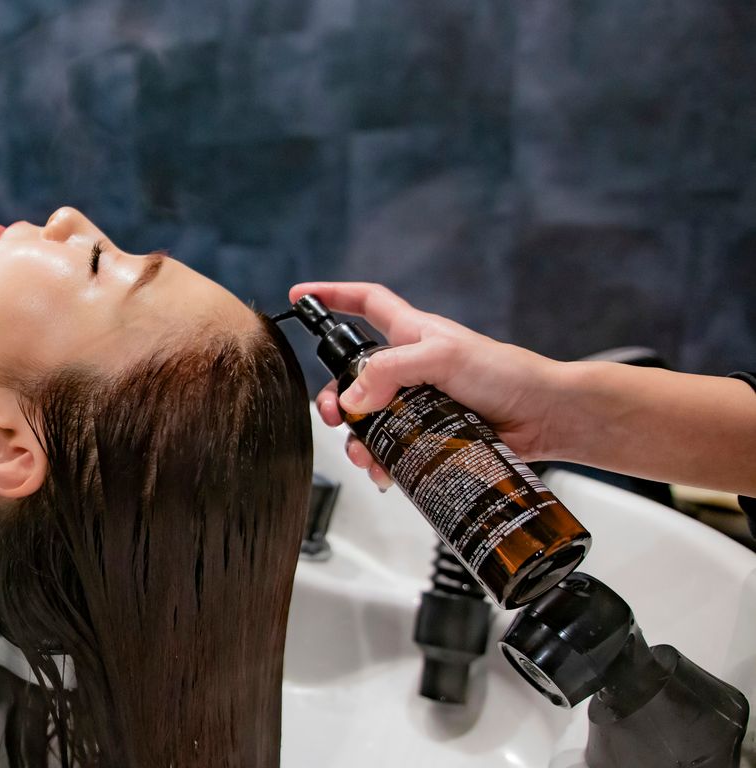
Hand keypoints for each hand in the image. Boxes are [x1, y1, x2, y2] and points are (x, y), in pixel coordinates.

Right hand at [288, 282, 565, 488]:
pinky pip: (393, 447)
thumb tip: (353, 397)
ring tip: (364, 454)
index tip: (302, 296)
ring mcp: (418, 402)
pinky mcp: (429, 434)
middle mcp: (410, 366)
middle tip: (333, 416)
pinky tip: (383, 471)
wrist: (546, 417)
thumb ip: (391, 370)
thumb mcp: (443, 358)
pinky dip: (381, 461)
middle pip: (354, 375)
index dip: (332, 295)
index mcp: (411, 333)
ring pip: (370, 418)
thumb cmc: (506, 374)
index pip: (365, 302)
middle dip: (335, 396)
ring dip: (358, 438)